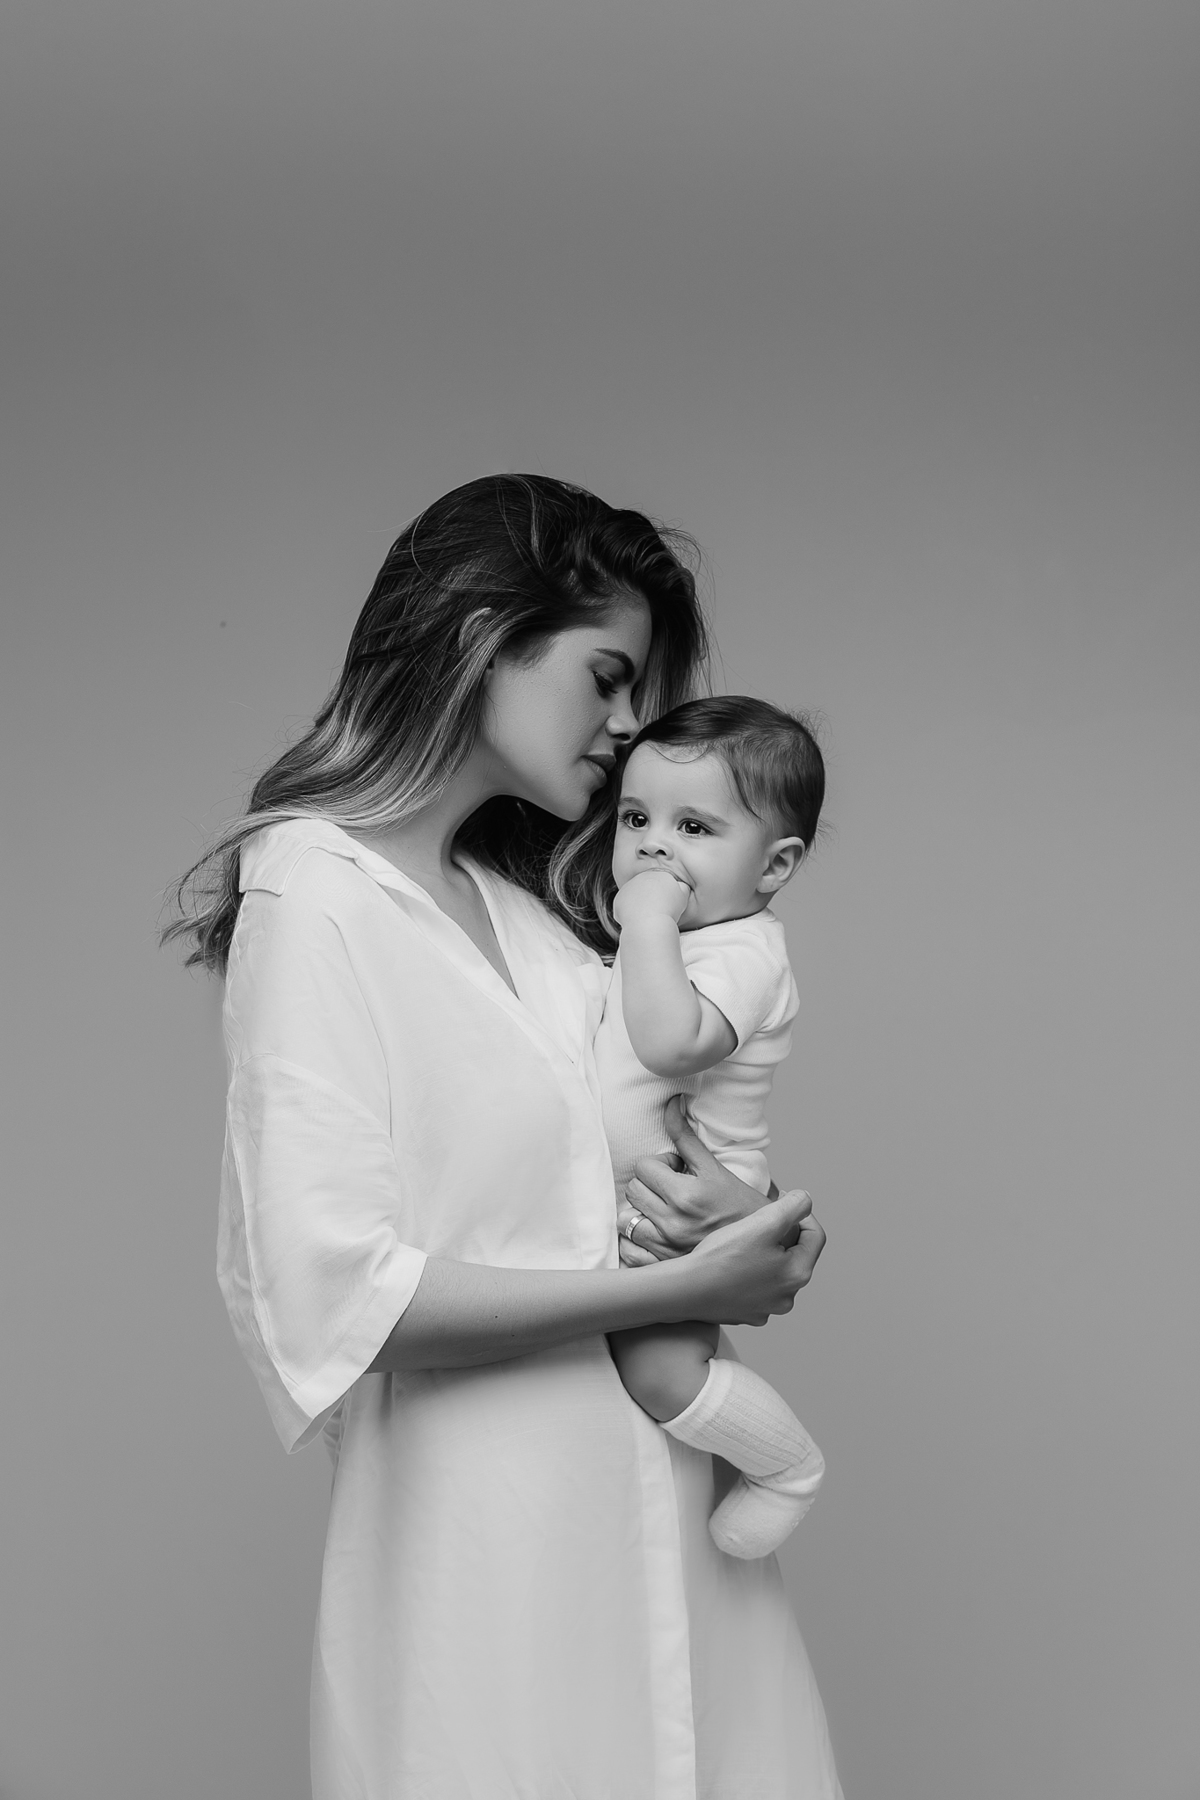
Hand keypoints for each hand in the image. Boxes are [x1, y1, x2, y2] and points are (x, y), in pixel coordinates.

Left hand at [612, 868, 689, 928]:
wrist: (650, 922)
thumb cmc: (669, 910)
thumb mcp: (683, 895)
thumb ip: (681, 887)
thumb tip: (680, 886)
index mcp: (658, 874)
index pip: (660, 882)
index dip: (663, 895)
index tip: (665, 904)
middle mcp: (641, 877)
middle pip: (646, 888)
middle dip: (650, 897)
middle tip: (656, 911)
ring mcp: (628, 888)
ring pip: (634, 897)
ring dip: (639, 905)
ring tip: (646, 916)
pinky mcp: (618, 899)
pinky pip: (624, 907)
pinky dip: (629, 913)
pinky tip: (636, 920)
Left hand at [620, 1097, 769, 1261]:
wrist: (764, 1247)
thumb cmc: (742, 1207)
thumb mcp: (715, 1168)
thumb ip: (686, 1137)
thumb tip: (671, 1103)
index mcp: (686, 1195)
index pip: (643, 1167)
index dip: (659, 1165)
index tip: (677, 1172)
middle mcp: (674, 1223)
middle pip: (632, 1190)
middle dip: (648, 1185)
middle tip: (671, 1189)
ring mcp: (667, 1248)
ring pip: (626, 1220)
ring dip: (640, 1212)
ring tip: (662, 1211)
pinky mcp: (664, 1266)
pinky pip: (629, 1251)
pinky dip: (636, 1242)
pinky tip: (656, 1234)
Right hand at [684, 1190, 821, 1326]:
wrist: (685, 1289)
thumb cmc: (723, 1255)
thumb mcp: (763, 1221)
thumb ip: (793, 1206)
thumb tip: (805, 1200)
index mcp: (798, 1274)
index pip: (815, 1236)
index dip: (801, 1214)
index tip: (779, 1202)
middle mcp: (787, 1298)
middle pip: (795, 1255)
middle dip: (781, 1235)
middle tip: (756, 1222)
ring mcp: (766, 1310)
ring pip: (774, 1272)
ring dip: (765, 1255)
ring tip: (741, 1241)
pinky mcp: (745, 1315)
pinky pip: (755, 1288)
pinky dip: (748, 1273)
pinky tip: (729, 1264)